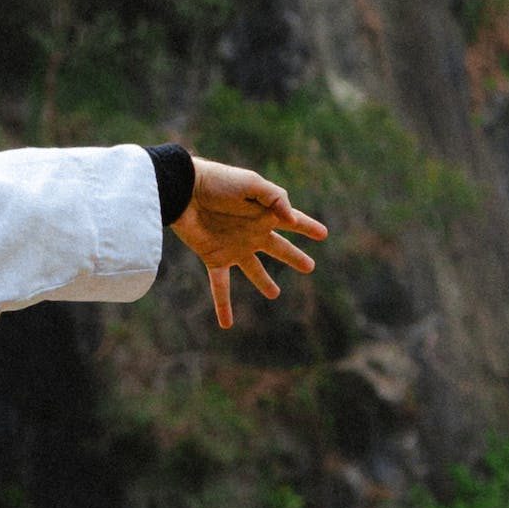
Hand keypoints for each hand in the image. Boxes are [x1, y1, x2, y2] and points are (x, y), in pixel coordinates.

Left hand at [170, 157, 328, 328]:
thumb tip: (290, 218)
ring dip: (264, 282)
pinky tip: (227, 325)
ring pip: (254, 270)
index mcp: (265, 214)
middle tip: (310, 267)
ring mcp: (234, 248)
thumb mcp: (252, 185)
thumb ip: (275, 198)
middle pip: (279, 249)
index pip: (293, 222)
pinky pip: (221, 286)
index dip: (309, 227)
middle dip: (294, 257)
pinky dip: (223, 305)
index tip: (324, 235)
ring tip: (274, 294)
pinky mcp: (214, 258)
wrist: (184, 191)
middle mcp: (252, 233)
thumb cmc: (219, 182)